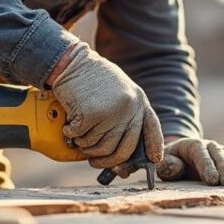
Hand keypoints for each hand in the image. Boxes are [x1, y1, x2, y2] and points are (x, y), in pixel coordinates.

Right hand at [51, 43, 163, 168]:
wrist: (72, 62)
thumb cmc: (92, 77)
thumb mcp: (118, 90)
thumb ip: (124, 114)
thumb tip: (120, 153)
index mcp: (138, 100)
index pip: (152, 129)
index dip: (155, 146)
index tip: (154, 160)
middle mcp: (130, 107)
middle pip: (124, 148)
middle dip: (108, 161)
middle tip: (94, 162)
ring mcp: (112, 111)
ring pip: (100, 147)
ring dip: (85, 146)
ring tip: (78, 135)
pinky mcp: (93, 114)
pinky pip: (82, 138)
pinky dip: (72, 136)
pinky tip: (69, 126)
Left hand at [155, 137, 223, 186]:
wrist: (183, 155)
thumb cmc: (172, 161)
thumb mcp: (164, 161)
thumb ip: (167, 165)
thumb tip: (175, 167)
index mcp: (193, 146)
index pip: (202, 155)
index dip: (208, 167)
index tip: (213, 181)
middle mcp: (210, 146)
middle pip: (220, 156)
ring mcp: (222, 152)